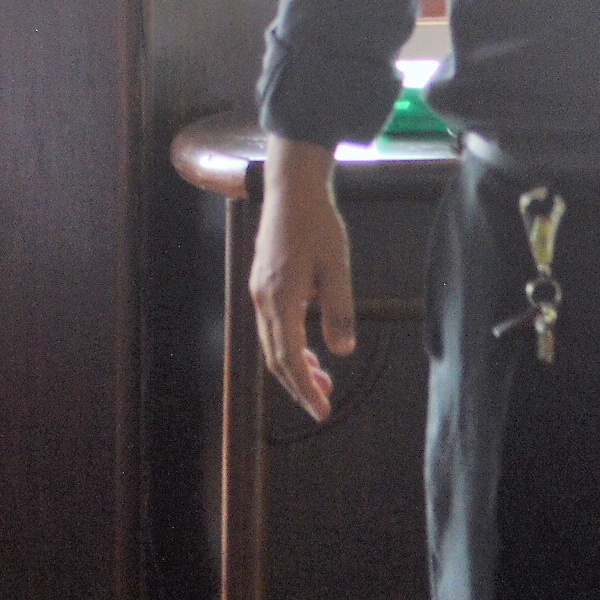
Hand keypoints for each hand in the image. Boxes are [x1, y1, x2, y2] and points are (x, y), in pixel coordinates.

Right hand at [248, 138, 355, 420]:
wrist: (292, 189)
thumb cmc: (318, 224)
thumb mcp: (337, 267)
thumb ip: (339, 310)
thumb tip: (341, 352)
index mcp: (281, 300)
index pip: (290, 359)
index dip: (305, 389)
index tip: (321, 410)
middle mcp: (263, 300)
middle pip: (276, 358)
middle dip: (298, 385)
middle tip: (322, 405)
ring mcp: (259, 291)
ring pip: (272, 343)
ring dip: (293, 366)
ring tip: (320, 380)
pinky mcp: (262, 283)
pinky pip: (272, 326)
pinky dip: (288, 345)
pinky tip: (308, 348)